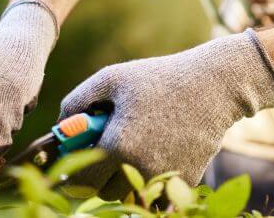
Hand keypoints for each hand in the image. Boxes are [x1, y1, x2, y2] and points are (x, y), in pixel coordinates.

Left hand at [59, 29, 273, 198]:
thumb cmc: (159, 77)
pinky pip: (157, 192)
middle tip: (105, 152)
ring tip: (130, 150)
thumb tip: (60, 124)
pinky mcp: (185, 180)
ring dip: (123, 180)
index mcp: (117, 145)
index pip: (81, 180)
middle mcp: (140, 168)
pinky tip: (157, 151)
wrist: (213, 85)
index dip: (73, 173)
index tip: (73, 164)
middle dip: (99, 177)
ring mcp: (165, 177)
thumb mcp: (112, 78)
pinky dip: (151, 180)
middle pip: (104, 194)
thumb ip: (77, 100)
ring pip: (130, 196)